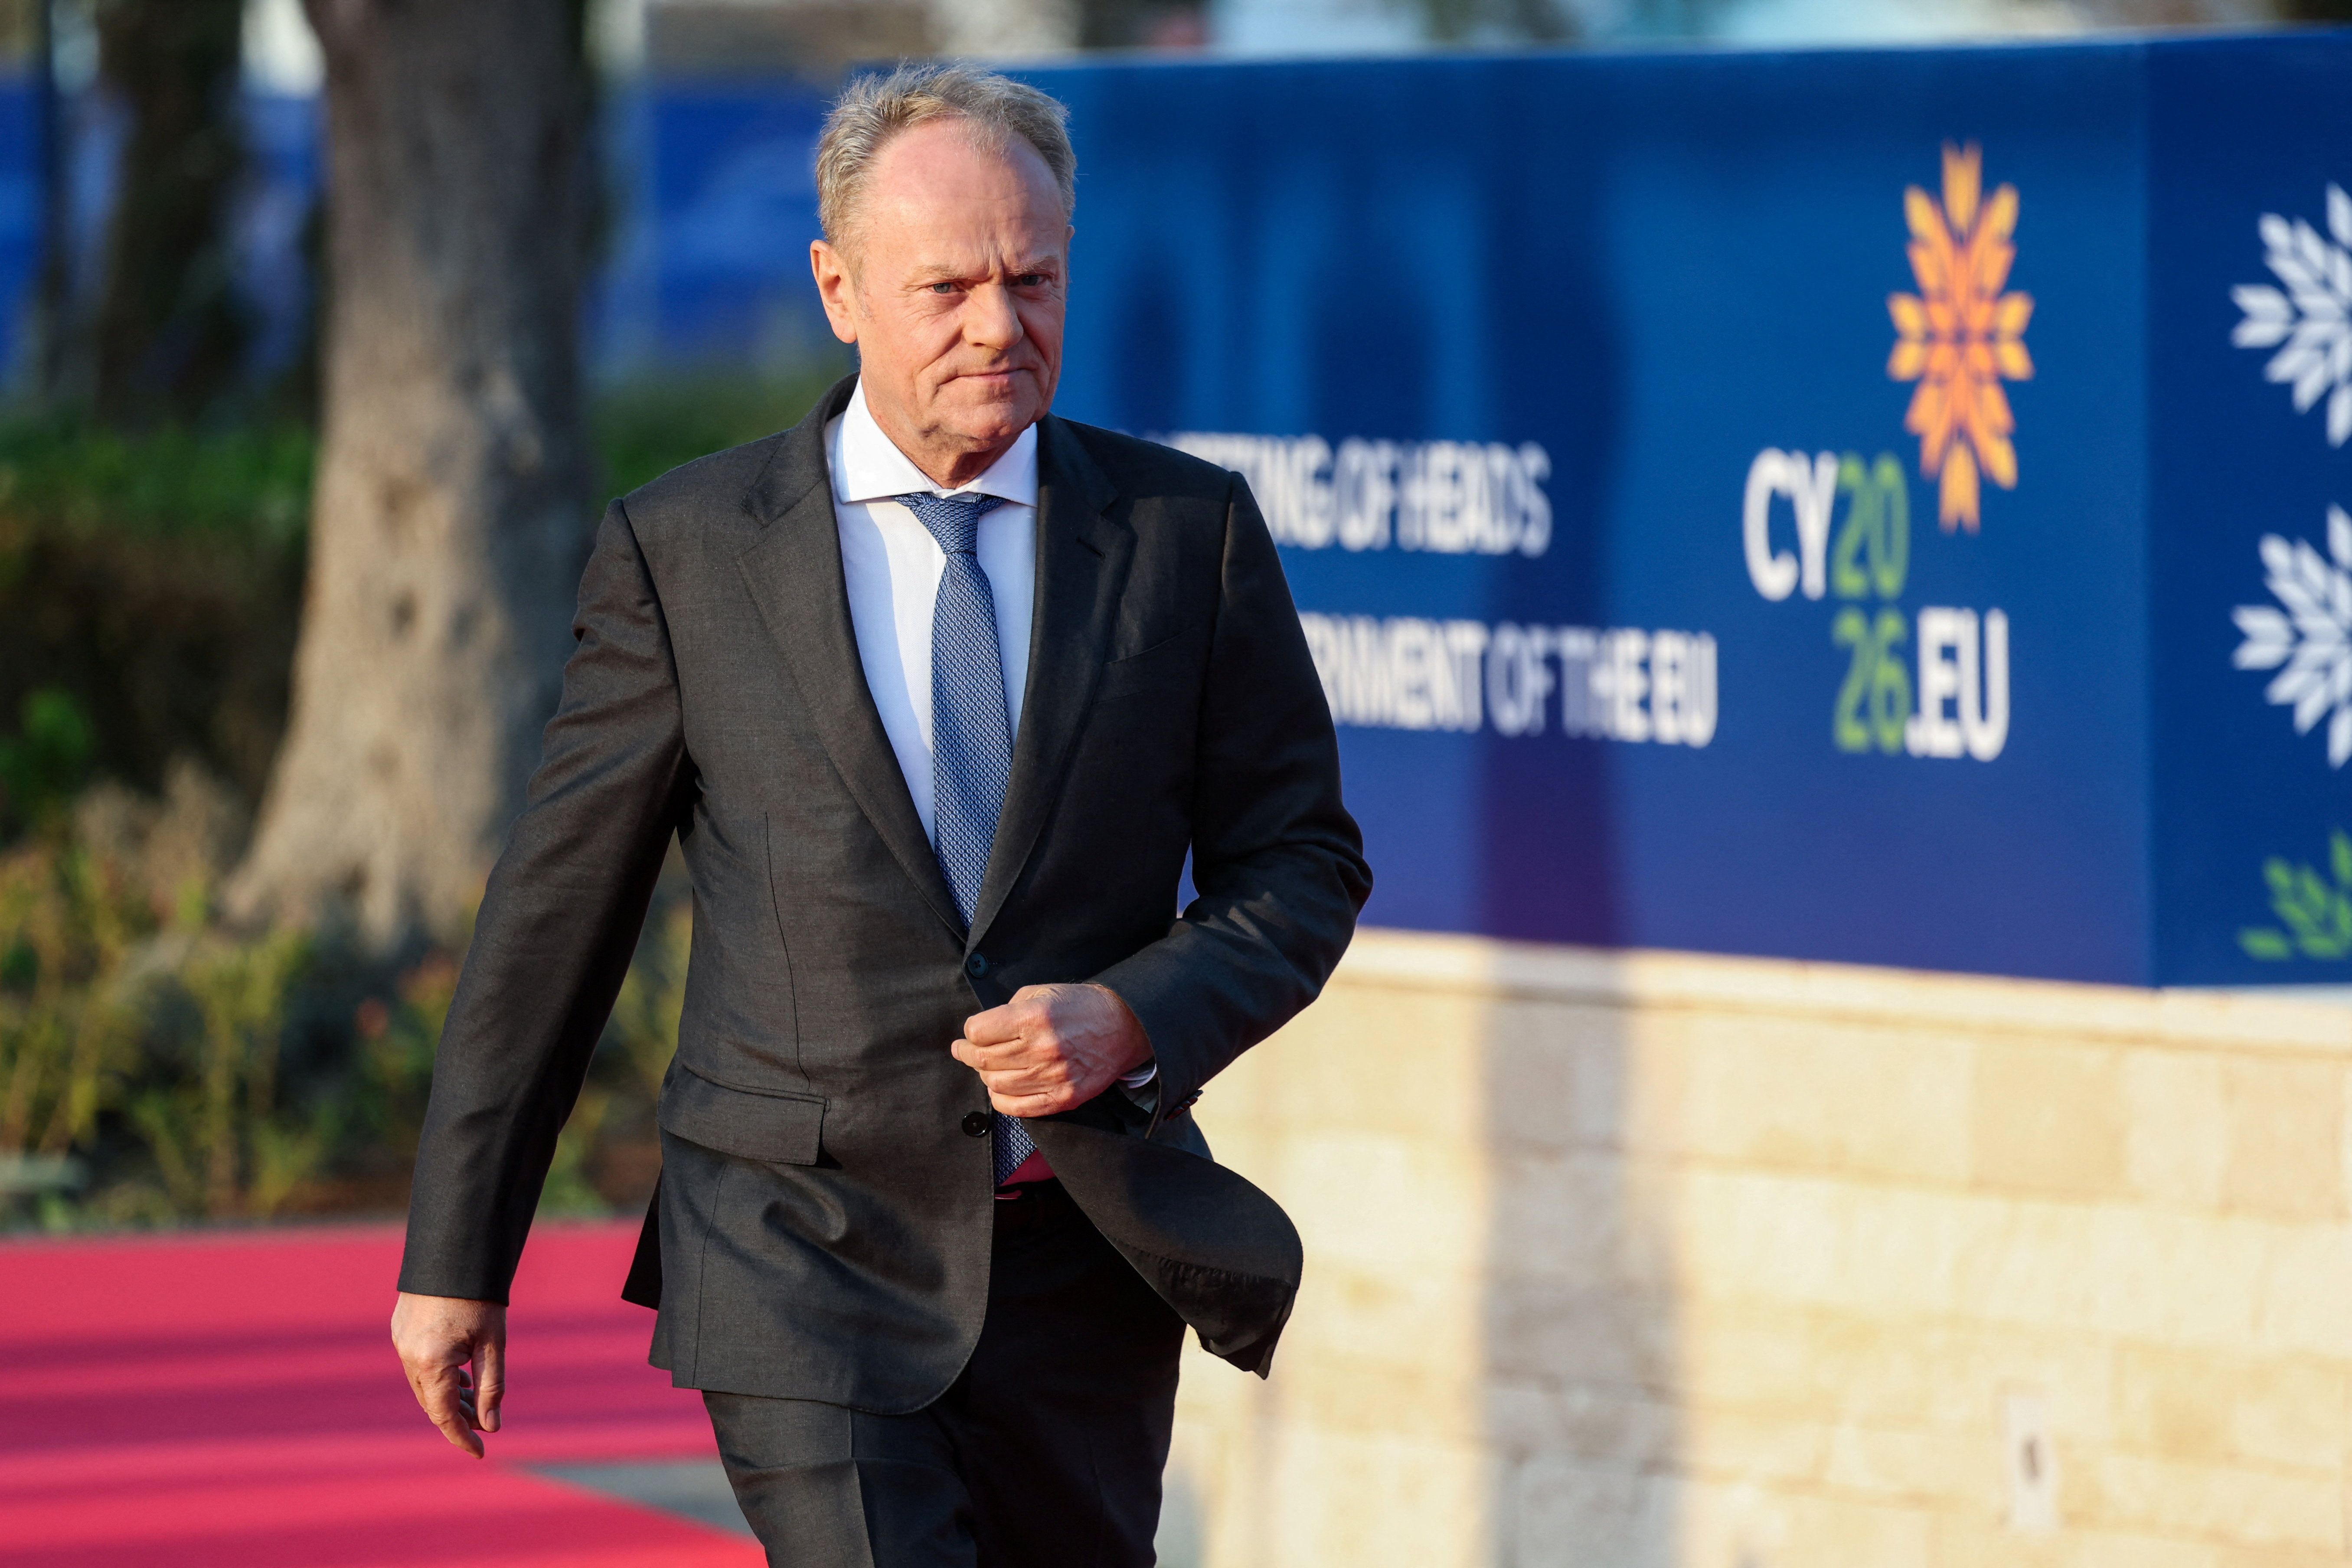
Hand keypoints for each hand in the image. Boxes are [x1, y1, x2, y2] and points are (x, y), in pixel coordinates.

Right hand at [391, 1291, 506, 1456]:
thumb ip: (492, 1386)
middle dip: (458, 1418)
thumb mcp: (493, 1343)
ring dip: (447, 1397)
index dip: (462, 1437)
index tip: (480, 1453)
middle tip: (485, 1424)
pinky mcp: (400, 1330)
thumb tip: (492, 1425)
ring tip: (475, 1401)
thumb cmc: (480, 1298)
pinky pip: (416, 1366)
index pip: (444, 1415)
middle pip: (432, 1403)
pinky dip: (437, 1377)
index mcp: (431, 1362)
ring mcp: (400, 1342)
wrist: (454, 1253)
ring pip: (423, 1385)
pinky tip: (460, 1377)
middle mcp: (409, 1355)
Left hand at [951, 983, 1151, 1117]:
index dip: (970, 1032)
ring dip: (984, 1075)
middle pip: (983, 1060)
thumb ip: (1010, 1009)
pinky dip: (1000, 1099)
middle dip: (967, 1054)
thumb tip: (982, 1031)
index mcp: (1035, 1017)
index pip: (979, 1032)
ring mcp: (1053, 1077)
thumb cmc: (1081, 1006)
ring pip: (996, 1084)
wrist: (1124, 1027)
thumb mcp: (1043, 992)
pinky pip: (1017, 1108)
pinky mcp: (1063, 1098)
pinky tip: (999, 1088)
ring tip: (987, 1067)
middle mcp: (1043, 1049)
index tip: (971, 1033)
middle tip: (963, 1050)